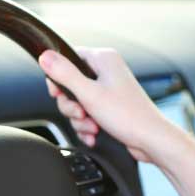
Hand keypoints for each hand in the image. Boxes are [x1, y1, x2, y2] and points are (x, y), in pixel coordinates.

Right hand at [38, 48, 181, 162]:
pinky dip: (87, 127)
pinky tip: (94, 134)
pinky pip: (87, 114)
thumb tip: (44, 56)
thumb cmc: (128, 116)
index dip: (58, 78)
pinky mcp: (109, 107)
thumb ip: (64, 74)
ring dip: (80, 120)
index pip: (68, 58)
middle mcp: (106, 71)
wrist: (150, 139)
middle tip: (81, 113)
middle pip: (69, 85)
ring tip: (92, 127)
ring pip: (77, 103)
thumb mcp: (88, 94)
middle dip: (71, 106)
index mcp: (103, 59)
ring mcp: (108, 90)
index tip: (58, 94)